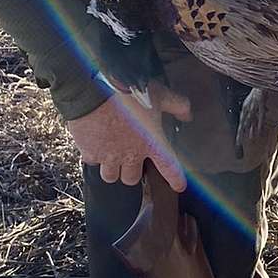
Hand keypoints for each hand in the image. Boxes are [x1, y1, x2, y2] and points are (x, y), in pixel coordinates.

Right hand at [65, 85, 191, 192]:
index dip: (176, 179)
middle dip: (131, 171)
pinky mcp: (90, 153)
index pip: (169, 168)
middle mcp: (131, 155)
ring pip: (111, 176)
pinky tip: (94, 145)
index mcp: (151, 143)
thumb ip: (177, 105)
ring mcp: (109, 157)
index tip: (178, 186)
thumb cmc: (128, 93)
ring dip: (112, 168)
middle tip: (130, 158)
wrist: (94, 92)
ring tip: (112, 156)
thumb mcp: (159, 94)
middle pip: (132, 179)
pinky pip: (92, 162)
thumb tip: (187, 114)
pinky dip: (94, 156)